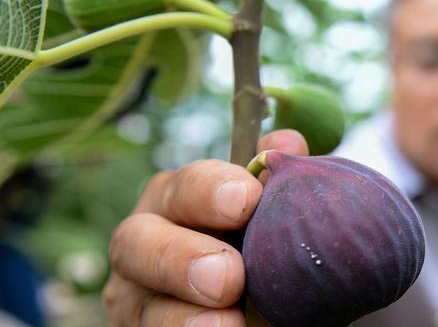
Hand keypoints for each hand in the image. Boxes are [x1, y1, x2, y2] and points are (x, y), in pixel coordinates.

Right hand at [104, 130, 308, 326]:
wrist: (255, 302)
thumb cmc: (260, 247)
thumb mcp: (274, 216)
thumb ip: (278, 181)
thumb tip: (288, 142)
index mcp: (179, 196)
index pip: (187, 185)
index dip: (212, 189)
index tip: (247, 199)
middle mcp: (145, 238)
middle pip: (137, 240)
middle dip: (181, 257)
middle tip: (229, 277)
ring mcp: (135, 292)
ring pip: (135, 302)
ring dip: (180, 315)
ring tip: (228, 323)